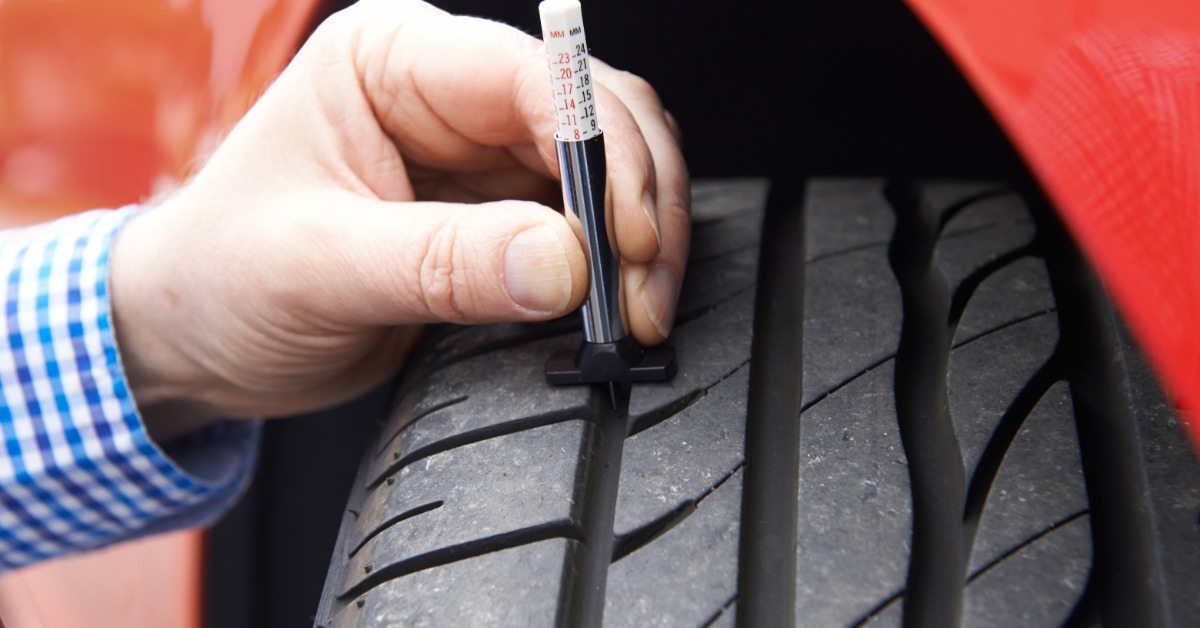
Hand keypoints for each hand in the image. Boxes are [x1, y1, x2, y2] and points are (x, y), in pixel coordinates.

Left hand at [109, 0, 689, 440]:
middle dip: (638, 202)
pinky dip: (614, 267)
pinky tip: (612, 309)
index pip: (534, 77)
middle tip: (639, 291)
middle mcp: (447, 94)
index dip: (600, 152)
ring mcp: (480, 155)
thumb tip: (563, 263)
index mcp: (391, 59)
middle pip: (597, 116)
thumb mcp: (318, 268)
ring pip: (610, 171)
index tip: (624, 238)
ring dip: (640, 238)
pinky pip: (586, 227)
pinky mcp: (498, 216)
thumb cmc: (220, 276)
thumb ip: (442, 263)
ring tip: (635, 310)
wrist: (195, 335)